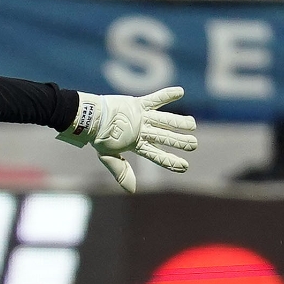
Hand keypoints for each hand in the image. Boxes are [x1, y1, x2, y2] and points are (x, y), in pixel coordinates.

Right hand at [58, 87, 197, 192]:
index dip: (170, 161)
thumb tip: (132, 191)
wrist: (90, 118)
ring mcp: (141, 117)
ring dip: (179, 122)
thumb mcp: (109, 157)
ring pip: (164, 120)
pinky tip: (181, 92)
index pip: (156, 155)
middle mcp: (142, 131)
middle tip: (193, 145)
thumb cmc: (98, 138)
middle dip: (179, 141)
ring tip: (192, 124)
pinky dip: (167, 95)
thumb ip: (121, 172)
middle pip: (164, 137)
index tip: (185, 167)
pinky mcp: (138, 104)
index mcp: (136, 145)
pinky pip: (155, 99)